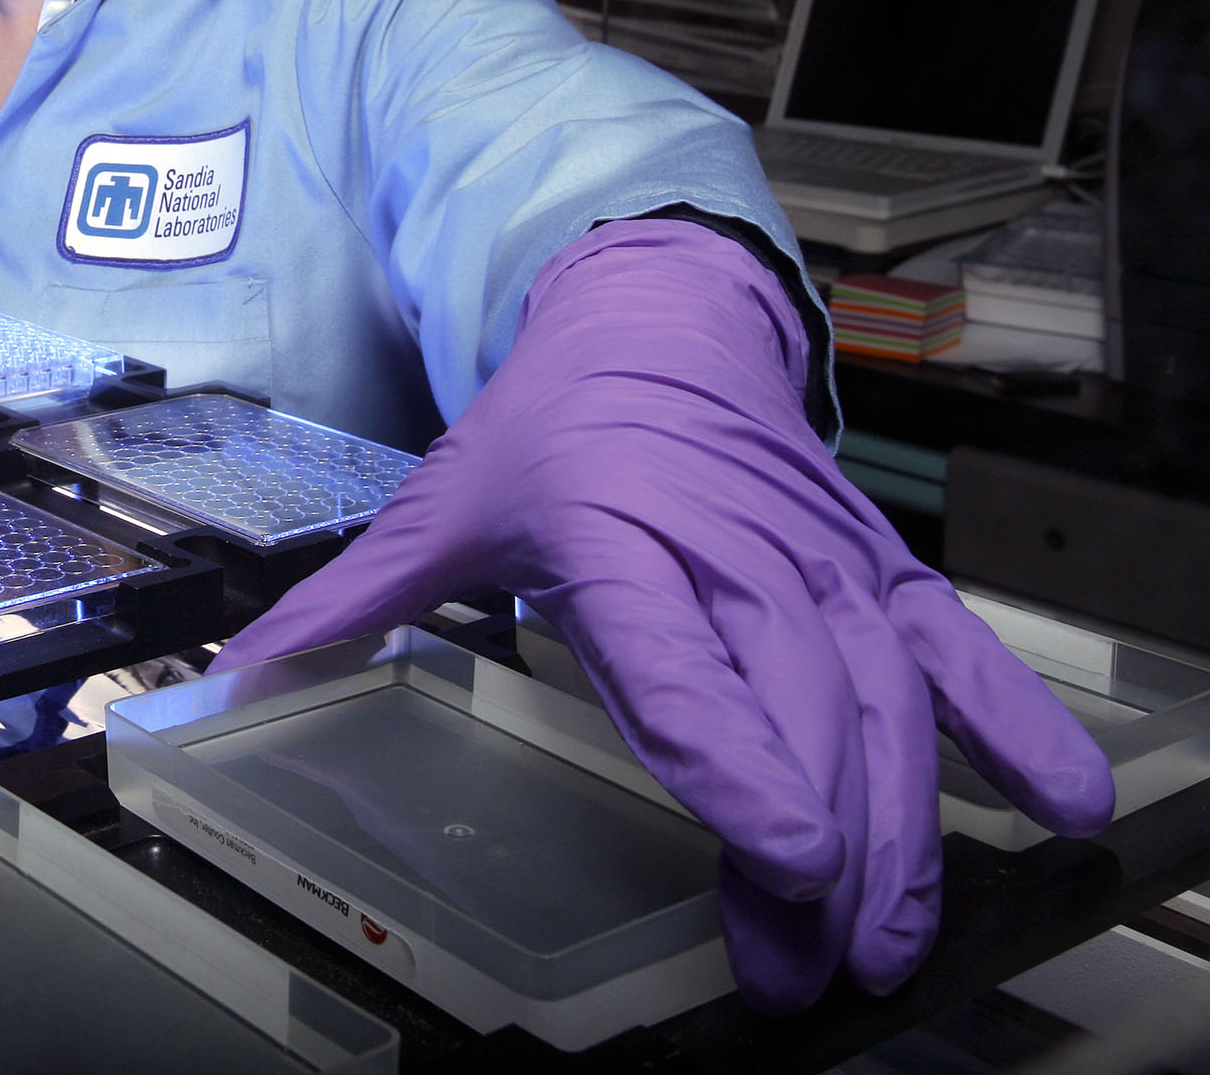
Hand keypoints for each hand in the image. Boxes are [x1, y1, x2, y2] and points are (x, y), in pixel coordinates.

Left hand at [211, 219, 1112, 1011]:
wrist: (655, 317)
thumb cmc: (548, 427)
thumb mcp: (442, 505)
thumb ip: (349, 607)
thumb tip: (219, 683)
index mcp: (613, 530)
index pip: (678, 656)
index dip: (736, 753)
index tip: (786, 853)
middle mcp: (730, 545)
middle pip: (796, 707)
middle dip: (819, 849)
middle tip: (808, 966)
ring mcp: (816, 555)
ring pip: (884, 699)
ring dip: (905, 828)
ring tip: (889, 941)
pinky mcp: (874, 562)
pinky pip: (961, 648)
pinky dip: (1017, 724)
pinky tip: (1064, 813)